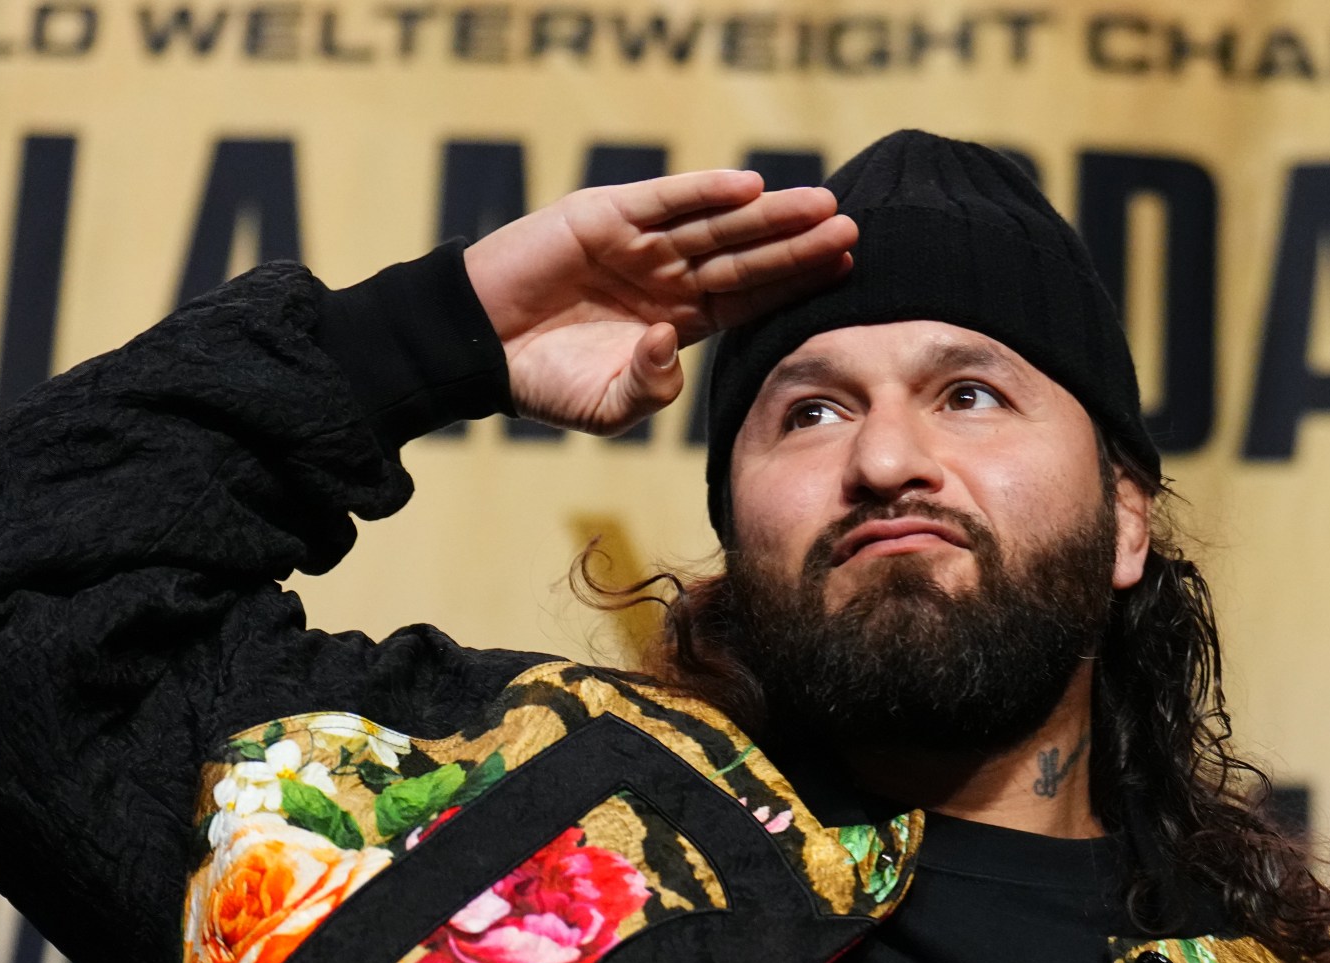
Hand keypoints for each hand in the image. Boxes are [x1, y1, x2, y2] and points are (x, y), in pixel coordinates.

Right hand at [463, 171, 855, 435]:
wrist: (477, 350)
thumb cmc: (542, 381)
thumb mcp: (608, 406)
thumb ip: (650, 391)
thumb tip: (670, 346)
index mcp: (678, 319)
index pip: (751, 297)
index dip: (796, 283)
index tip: (848, 272)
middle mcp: (667, 275)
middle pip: (747, 256)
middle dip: (798, 243)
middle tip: (852, 230)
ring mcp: (639, 242)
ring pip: (716, 225)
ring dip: (768, 214)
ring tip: (821, 206)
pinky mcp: (604, 216)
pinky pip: (663, 200)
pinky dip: (704, 192)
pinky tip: (749, 188)